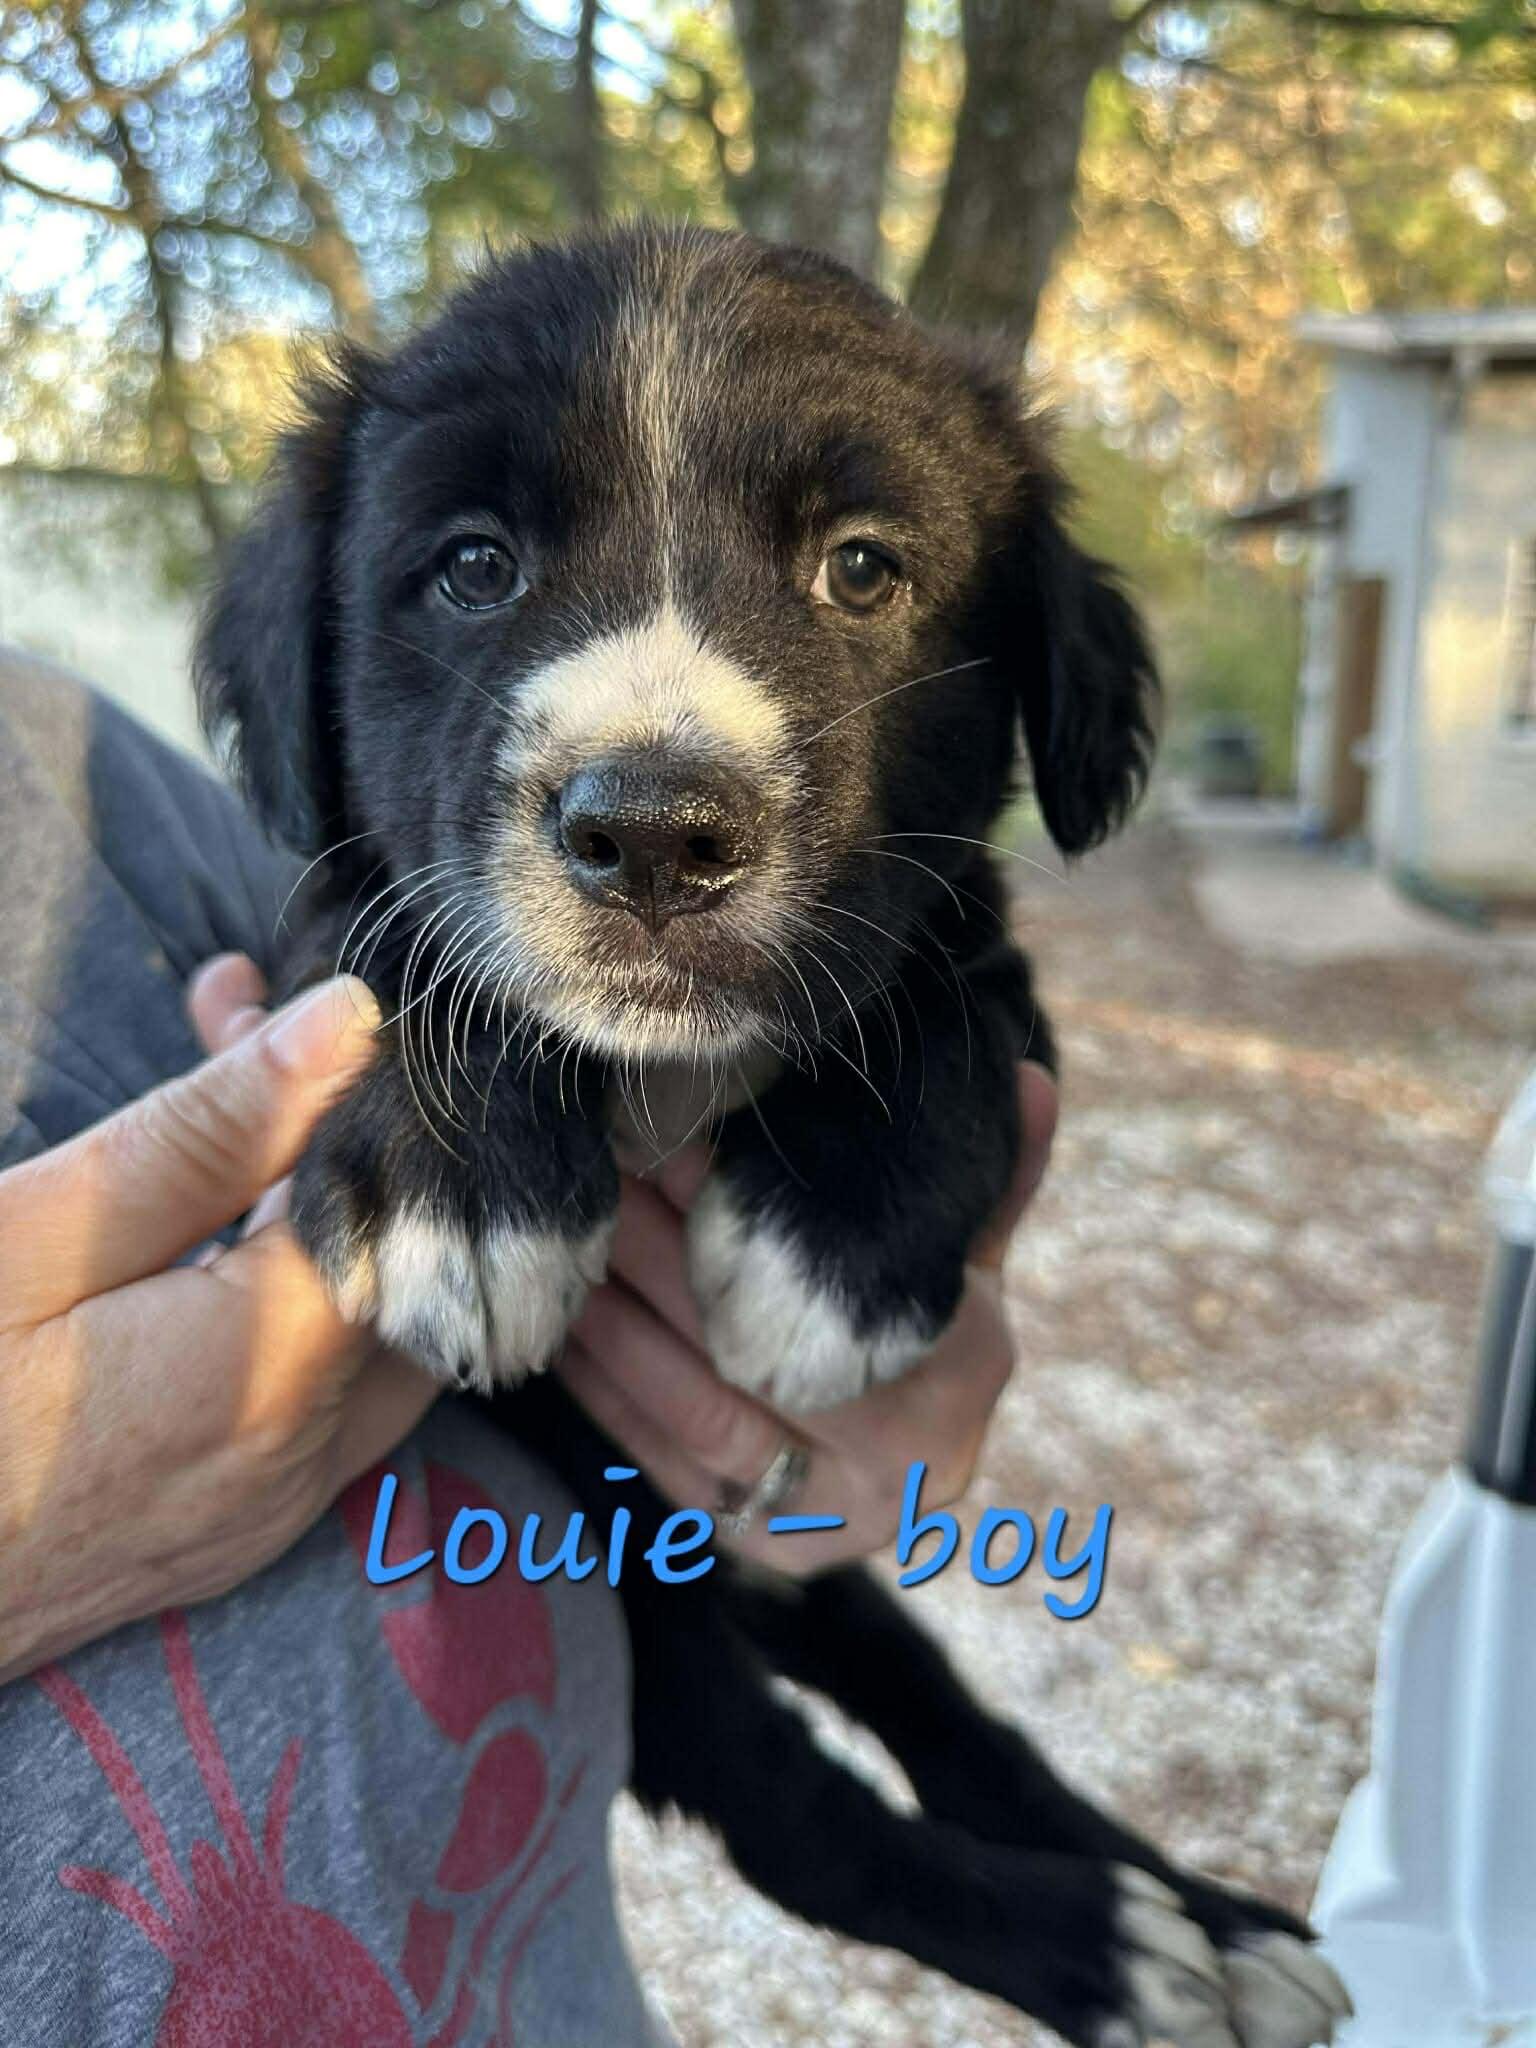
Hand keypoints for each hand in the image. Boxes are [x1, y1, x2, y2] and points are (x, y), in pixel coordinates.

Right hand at [0, 961, 433, 1685]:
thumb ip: (209, 1135)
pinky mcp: (234, 1529)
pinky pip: (316, 1394)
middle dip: (340, 1138)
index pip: (405, 1197)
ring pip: (364, 1327)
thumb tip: (353, 1020)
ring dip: (317, 1214)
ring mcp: (272, 1507)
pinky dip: (290, 1301)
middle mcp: (304, 1456)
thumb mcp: (37, 1238)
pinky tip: (211, 1237)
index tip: (257, 1000)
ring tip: (220, 1119)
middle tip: (235, 1031)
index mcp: (269, 1375)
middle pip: (403, 1260)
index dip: (350, 1085)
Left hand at [557, 1064, 1057, 1572]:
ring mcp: (835, 1514)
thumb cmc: (940, 1333)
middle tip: (597, 1182)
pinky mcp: (767, 1545)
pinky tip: (565, 1334)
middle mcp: (907, 1459)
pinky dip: (608, 1400)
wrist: (923, 1471)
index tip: (672, 1141)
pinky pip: (668, 1469)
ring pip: (700, 1414)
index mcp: (965, 1371)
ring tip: (568, 1252)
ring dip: (619, 1328)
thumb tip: (1029, 1072)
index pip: (830, 1286)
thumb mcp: (976, 1257)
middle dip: (661, 1258)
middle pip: (754, 1348)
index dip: (743, 1213)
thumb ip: (996, 1173)